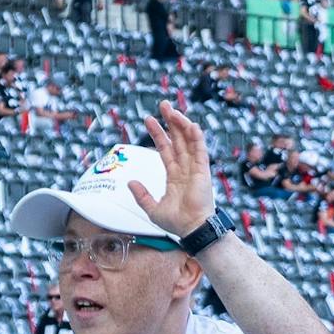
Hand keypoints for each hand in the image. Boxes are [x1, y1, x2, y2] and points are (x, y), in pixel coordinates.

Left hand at [129, 101, 214, 239]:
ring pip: (188, 141)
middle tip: (163, 105)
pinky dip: (197, 138)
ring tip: (172, 110)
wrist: (191, 229)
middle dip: (170, 122)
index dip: (158, 134)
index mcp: (175, 176)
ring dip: (181, 125)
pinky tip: (191, 125)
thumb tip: (130, 182)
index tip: (149, 120)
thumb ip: (142, 195)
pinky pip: (200, 151)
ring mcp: (195, 169)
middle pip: (177, 140)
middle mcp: (185, 169)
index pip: (166, 149)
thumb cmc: (176, 222)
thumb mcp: (152, 209)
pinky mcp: (203, 171)